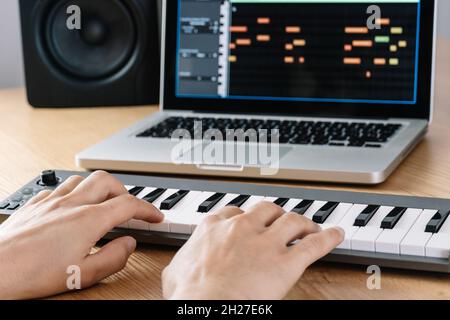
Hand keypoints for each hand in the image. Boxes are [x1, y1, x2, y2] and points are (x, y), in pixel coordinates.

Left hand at [0, 171, 162, 299]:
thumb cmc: (31, 274)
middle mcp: (71, 204)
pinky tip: (70, 207)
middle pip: (107, 181)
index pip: (129, 205)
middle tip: (130, 208)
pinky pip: (58, 189)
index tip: (155, 217)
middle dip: (125, 191)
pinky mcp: (33, 205)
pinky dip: (73, 194)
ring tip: (102, 204)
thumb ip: (113, 258)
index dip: (148, 210)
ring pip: (82, 180)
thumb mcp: (83, 275)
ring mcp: (50, 202)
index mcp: (88, 220)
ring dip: (98, 188)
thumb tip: (129, 244)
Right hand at [162, 202, 343, 299]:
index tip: (250, 220)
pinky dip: (328, 238)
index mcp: (215, 228)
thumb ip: (183, 260)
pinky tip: (336, 235)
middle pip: (266, 209)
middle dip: (276, 213)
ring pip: (292, 221)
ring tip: (310, 226)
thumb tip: (180, 266)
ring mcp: (266, 243)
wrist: (205, 308)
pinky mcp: (287, 262)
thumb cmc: (189, 295)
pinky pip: (314, 244)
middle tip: (282, 220)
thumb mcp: (175, 272)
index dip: (245, 216)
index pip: (234, 212)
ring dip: (303, 222)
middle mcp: (242, 228)